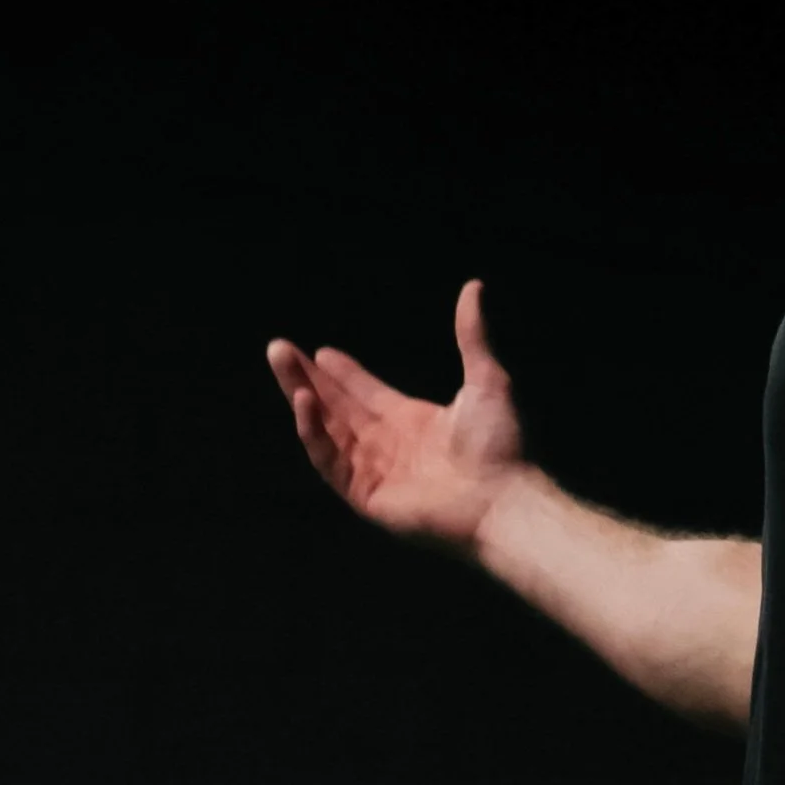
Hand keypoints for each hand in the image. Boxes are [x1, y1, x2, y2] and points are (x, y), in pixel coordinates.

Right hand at [266, 279, 525, 550]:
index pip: (367, 394)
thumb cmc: (502, 445)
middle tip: (279, 349)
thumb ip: (471, 335)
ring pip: (327, 429)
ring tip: (282, 363)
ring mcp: (376, 471)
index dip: (343, 374)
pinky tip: (303, 402)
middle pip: (338, 406)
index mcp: (414, 421)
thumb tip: (475, 286)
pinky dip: (315, 433)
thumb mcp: (486, 379)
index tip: (321, 352)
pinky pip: (332, 461)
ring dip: (302, 396)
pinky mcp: (367, 496)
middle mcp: (390, 445)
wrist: (505, 499)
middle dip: (307, 378)